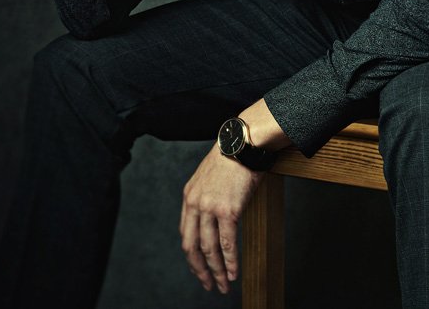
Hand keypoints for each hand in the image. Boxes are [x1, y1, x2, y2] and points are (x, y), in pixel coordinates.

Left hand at [180, 144, 263, 293]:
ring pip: (209, 249)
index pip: (185, 234)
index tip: (199, 268)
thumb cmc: (231, 158)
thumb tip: (213, 218)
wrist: (242, 144)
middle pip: (192, 246)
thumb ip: (205, 197)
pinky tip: (233, 273)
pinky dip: (230, 262)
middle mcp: (195, 203)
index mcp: (189, 196)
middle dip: (199, 270)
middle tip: (207, 285)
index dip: (192, 255)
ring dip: (217, 271)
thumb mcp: (208, 177)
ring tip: (223, 285)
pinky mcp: (228, 210)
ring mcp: (210, 207)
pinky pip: (227, 244)